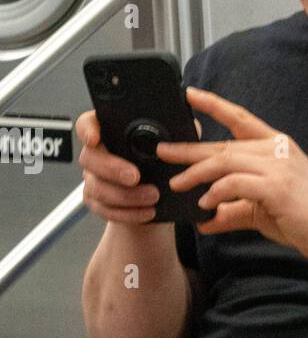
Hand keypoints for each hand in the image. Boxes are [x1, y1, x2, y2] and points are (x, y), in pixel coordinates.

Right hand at [74, 108, 198, 224]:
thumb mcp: (172, 149)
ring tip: (152, 197)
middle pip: (90, 158)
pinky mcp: (97, 202)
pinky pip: (105, 209)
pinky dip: (127, 214)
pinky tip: (146, 212)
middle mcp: (97, 155)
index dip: (87, 129)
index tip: (95, 138)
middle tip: (135, 176)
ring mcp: (94, 179)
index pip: (88, 124)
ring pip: (98, 187)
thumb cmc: (162, 168)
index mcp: (110, 134)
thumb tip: (190, 125)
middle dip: (112, 168)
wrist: (158, 201)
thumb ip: (176, 134)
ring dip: (126, 195)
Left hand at [154, 88, 307, 261]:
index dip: (214, 104)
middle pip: (224, 144)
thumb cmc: (306, 220)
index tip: (189, 94)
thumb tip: (205, 220)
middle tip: (163, 151)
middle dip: (190, 148)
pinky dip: (216, 193)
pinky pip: (235, 183)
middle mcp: (278, 150)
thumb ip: (233, 210)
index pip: (241, 118)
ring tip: (177, 184)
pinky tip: (205, 204)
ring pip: (225, 162)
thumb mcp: (263, 211)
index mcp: (278, 146)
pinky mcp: (277, 186)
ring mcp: (279, 166)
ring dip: (197, 173)